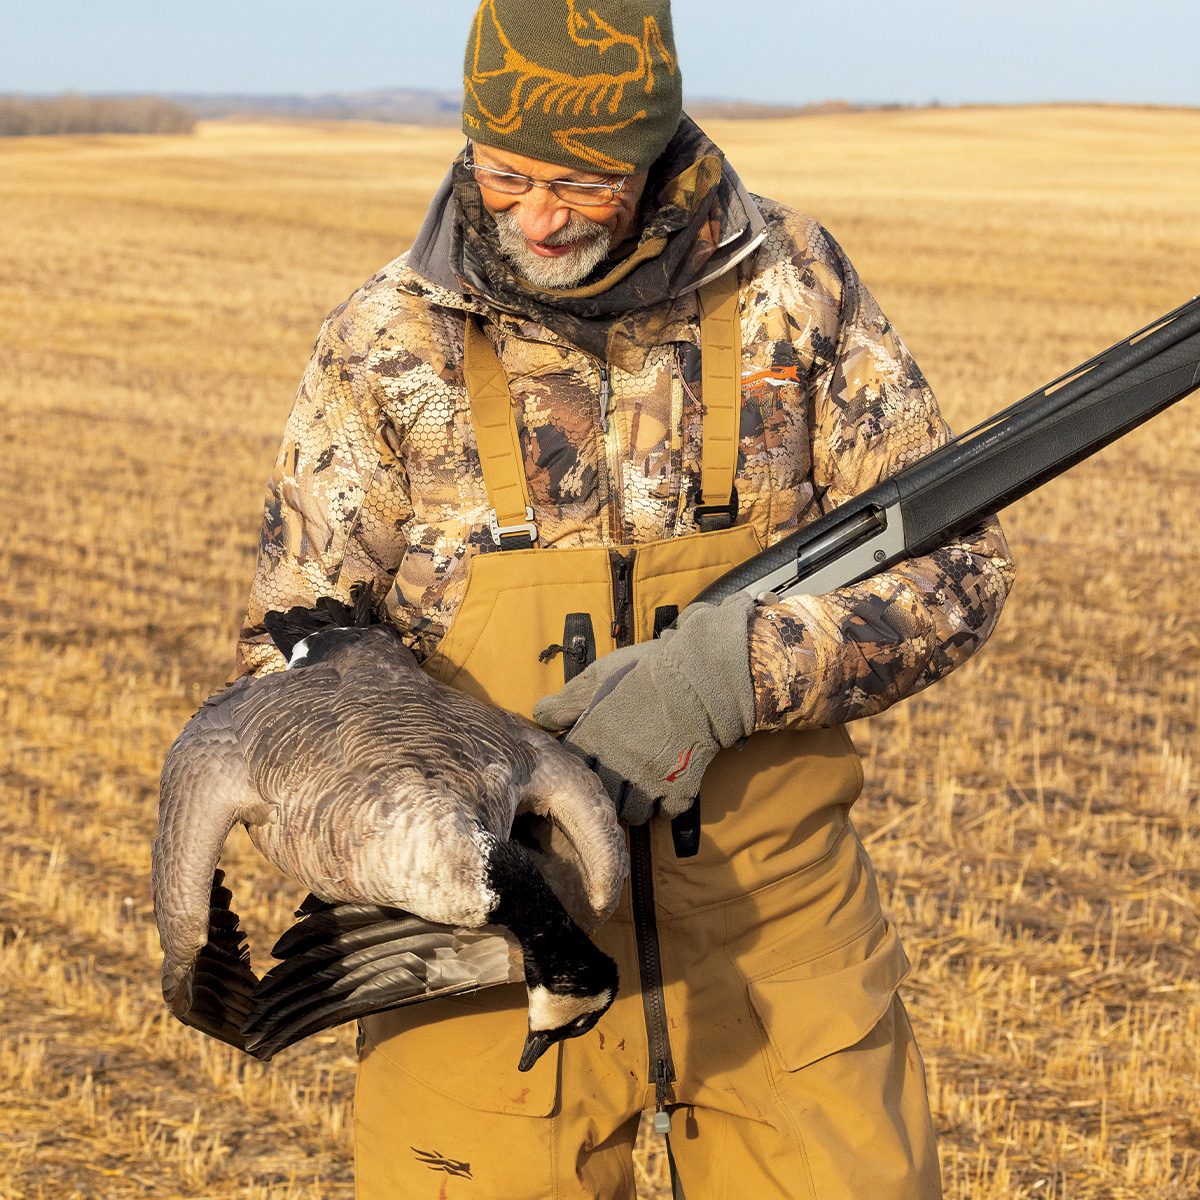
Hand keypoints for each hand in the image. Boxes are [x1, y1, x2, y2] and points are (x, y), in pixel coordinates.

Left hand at [532, 593, 756, 822]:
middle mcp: (617, 766)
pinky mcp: (679, 790)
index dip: (576, 765)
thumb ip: (567, 699)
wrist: (703, 679)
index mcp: (594, 738)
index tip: (587, 757)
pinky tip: (664, 786)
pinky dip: (662, 805)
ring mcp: (649, 782)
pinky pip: (664, 813)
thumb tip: (538, 716)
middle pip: (600, 797)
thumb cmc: (647, 671)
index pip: (571, 769)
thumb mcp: (599, 674)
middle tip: (612, 776)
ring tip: (636, 787)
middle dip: (603, 789)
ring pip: (631, 813)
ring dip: (631, 803)